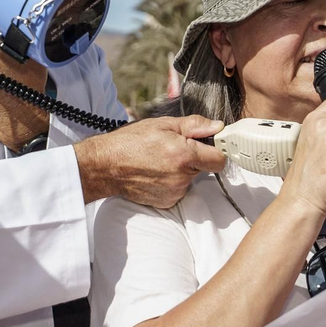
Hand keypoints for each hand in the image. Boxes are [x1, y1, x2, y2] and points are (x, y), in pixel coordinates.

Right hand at [75, 115, 226, 206]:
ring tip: (160, 161)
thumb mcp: (163, 125)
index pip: (220, 160)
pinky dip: (172, 182)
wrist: (106, 166)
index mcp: (184, 155)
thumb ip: (194, 126)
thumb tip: (217, 126)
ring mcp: (175, 191)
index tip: (210, 146)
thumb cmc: (131, 142)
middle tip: (172, 149)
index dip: (216, 151)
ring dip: (181, 171)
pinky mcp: (167, 202)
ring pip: (190, 179)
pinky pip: (179, 190)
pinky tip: (155, 173)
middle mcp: (182, 177)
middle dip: (193, 158)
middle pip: (204, 168)